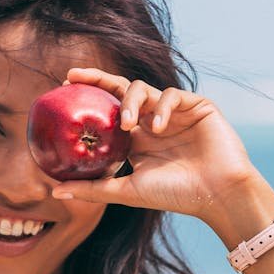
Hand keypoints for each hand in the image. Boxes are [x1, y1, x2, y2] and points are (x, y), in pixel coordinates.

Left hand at [50, 68, 264, 223]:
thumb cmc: (175, 195)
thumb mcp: (127, 191)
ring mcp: (175, 112)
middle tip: (76, 77)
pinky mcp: (197, 106)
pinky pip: (172, 95)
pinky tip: (158, 128)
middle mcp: (154, 121)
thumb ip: (93, 189)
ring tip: (127, 125)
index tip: (64, 85)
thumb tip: (55, 193)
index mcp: (138, 138)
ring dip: (131, 102)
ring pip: (144, 89)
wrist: (218, 196)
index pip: (109, 109)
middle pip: (122, 89)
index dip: (89, 95)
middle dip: (98, 79)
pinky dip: (162, 108)